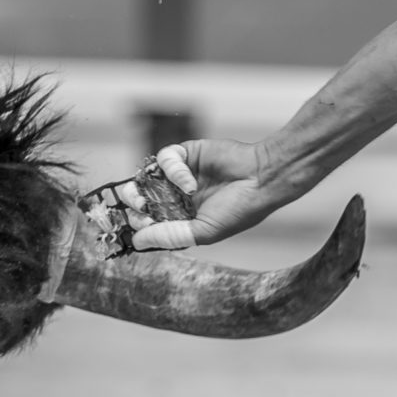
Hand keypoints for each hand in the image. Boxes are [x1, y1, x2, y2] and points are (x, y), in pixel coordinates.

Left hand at [123, 138, 283, 250]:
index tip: (139, 227)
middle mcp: (177, 196)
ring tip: (149, 200)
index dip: (139, 224)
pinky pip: (164, 159)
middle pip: (141, 198)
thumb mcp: (202, 232)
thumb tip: (137, 242)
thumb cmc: (239, 210)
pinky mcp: (185, 154)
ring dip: (142, 188)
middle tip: (140, 210)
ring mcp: (179, 174)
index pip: (149, 221)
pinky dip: (172, 171)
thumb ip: (170, 236)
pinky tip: (189, 183)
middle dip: (134, 205)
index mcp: (182, 218)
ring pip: (146, 178)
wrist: (261, 179)